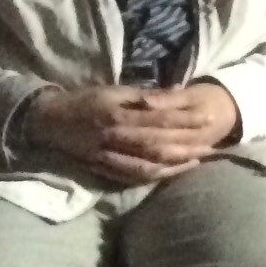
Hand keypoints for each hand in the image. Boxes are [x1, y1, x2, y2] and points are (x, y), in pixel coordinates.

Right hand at [22, 83, 238, 185]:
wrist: (51, 121)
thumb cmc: (87, 100)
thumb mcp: (116, 90)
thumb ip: (147, 95)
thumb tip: (179, 91)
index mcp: (119, 115)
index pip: (161, 120)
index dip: (187, 120)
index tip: (211, 118)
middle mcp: (115, 138)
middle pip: (158, 145)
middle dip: (189, 145)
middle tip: (214, 144)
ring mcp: (109, 156)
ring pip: (148, 165)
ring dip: (177, 164)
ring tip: (201, 159)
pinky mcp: (104, 168)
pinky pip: (133, 176)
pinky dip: (156, 176)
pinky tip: (174, 172)